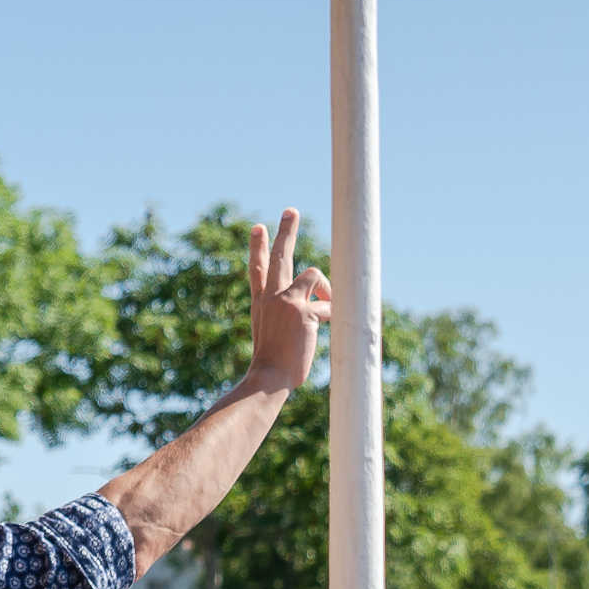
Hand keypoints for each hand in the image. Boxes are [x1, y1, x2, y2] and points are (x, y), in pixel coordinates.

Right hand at [245, 207, 331, 392]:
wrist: (268, 377)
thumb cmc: (273, 365)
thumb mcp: (271, 335)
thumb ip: (285, 317)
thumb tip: (315, 310)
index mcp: (261, 303)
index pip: (257, 269)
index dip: (257, 247)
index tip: (258, 227)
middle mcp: (271, 297)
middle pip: (279, 256)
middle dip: (286, 230)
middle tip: (291, 210)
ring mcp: (286, 301)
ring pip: (314, 273)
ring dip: (326, 287)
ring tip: (326, 304)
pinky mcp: (303, 311)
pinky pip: (328, 303)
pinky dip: (331, 314)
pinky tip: (322, 329)